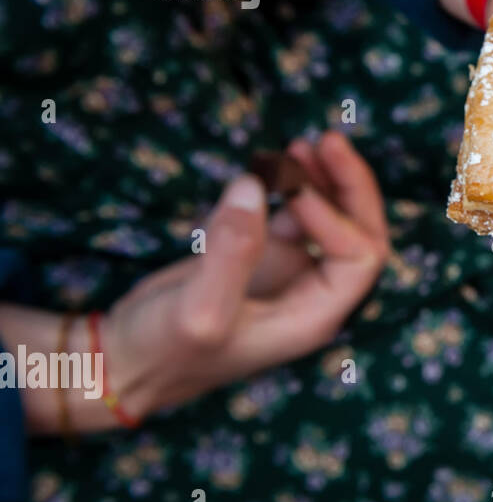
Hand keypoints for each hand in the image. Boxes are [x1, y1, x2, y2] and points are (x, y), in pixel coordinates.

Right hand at [92, 132, 387, 428]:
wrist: (125, 361)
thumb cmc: (164, 350)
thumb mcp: (197, 309)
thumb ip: (230, 253)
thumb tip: (253, 188)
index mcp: (314, 317)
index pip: (358, 258)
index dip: (337, 217)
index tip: (293, 190)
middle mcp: (312, 293)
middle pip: (358, 233)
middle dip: (349, 186)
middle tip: (328, 140)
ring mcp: (290, 272)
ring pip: (329, 218)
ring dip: (323, 179)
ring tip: (300, 144)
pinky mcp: (263, 256)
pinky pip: (292, 214)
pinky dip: (290, 186)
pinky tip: (272, 165)